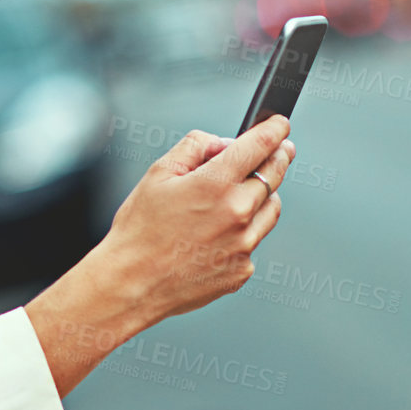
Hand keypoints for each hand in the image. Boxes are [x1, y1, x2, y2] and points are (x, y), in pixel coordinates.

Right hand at [99, 116, 295, 325]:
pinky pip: (254, 241)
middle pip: (274, 175)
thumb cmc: (139, 231)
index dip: (274, 130)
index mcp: (215, 184)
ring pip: (270, 209)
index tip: (279, 125)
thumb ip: (194, 147)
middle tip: (280, 151)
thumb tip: (222, 144)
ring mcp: (243, 245)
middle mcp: (237, 213)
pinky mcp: (242, 270)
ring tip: (238, 197)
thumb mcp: (157, 174)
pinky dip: (244, 231)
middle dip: (278, 157)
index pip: (260, 146)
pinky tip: (216, 235)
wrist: (131, 284)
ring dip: (263, 196)